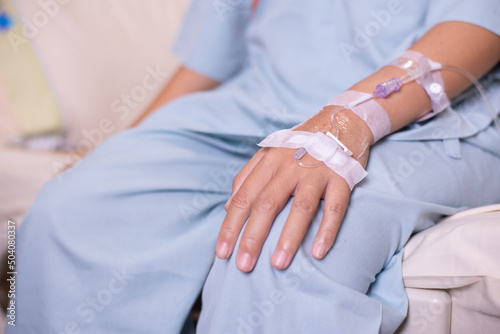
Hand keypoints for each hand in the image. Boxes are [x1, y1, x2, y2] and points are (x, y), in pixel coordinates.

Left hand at [215, 108, 370, 271]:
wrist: (339, 122)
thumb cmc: (298, 145)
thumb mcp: (268, 154)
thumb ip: (246, 178)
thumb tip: (226, 207)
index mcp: (268, 162)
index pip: (243, 198)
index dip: (231, 226)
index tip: (221, 252)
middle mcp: (290, 166)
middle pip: (267, 204)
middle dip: (253, 237)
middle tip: (243, 266)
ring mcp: (317, 172)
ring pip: (300, 207)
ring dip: (288, 237)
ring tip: (278, 264)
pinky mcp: (341, 178)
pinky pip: (335, 207)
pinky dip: (327, 230)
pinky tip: (318, 252)